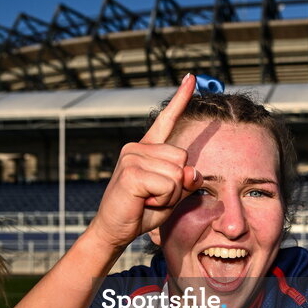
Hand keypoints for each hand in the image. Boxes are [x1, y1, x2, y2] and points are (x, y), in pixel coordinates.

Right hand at [89, 74, 201, 248]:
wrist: (114, 230)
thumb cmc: (142, 212)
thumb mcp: (172, 195)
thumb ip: (186, 181)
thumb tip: (193, 171)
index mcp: (147, 149)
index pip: (166, 120)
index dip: (180, 98)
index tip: (192, 77)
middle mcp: (137, 147)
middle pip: (183, 158)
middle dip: (177, 185)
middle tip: (154, 196)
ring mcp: (131, 157)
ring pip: (178, 173)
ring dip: (170, 195)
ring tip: (148, 199)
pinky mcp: (131, 172)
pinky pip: (168, 184)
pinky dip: (163, 200)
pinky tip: (143, 202)